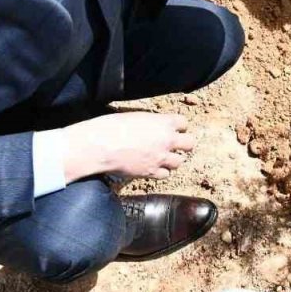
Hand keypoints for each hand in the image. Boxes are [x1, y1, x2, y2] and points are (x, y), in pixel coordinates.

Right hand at [61, 112, 195, 181]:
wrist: (100, 145)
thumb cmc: (112, 126)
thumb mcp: (136, 116)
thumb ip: (151, 122)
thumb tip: (153, 126)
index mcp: (164, 122)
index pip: (184, 123)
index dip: (179, 126)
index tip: (173, 129)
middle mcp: (167, 140)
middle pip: (190, 144)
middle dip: (183, 144)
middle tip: (174, 145)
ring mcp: (161, 158)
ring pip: (180, 162)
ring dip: (172, 160)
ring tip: (162, 158)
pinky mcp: (151, 172)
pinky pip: (166, 175)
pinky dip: (161, 172)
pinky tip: (152, 168)